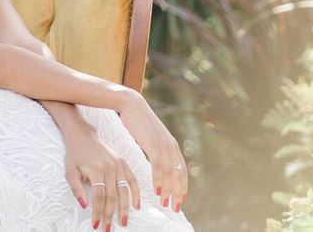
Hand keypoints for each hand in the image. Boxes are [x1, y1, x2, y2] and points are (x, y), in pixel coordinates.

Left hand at [63, 125, 140, 229]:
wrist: (83, 136)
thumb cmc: (75, 155)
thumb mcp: (70, 171)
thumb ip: (77, 189)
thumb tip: (84, 206)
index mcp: (96, 169)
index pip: (99, 196)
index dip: (98, 212)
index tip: (96, 224)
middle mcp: (109, 167)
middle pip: (112, 196)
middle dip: (110, 214)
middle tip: (108, 229)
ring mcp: (118, 164)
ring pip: (124, 190)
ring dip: (124, 208)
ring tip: (123, 222)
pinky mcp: (123, 162)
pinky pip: (132, 179)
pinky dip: (136, 193)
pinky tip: (136, 205)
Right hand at [118, 91, 187, 213]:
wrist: (130, 104)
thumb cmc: (137, 121)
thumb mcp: (150, 137)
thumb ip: (156, 149)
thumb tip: (157, 161)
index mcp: (172, 145)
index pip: (182, 170)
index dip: (182, 187)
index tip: (179, 200)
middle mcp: (171, 145)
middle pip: (179, 174)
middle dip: (178, 192)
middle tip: (175, 207)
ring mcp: (163, 144)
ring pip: (170, 172)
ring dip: (169, 189)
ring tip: (165, 202)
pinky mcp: (153, 143)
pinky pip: (159, 165)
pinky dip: (159, 179)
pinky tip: (157, 189)